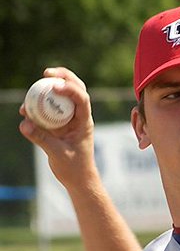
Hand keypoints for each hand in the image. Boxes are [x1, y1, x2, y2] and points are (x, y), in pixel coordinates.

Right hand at [17, 67, 100, 188]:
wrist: (77, 178)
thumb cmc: (74, 167)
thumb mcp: (58, 153)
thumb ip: (41, 138)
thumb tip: (24, 124)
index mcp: (85, 122)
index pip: (82, 99)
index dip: (70, 88)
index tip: (55, 85)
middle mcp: (77, 117)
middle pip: (75, 90)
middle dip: (62, 77)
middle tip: (46, 72)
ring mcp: (67, 120)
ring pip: (60, 98)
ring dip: (47, 90)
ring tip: (32, 89)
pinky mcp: (57, 125)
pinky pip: (46, 111)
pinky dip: (36, 107)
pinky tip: (25, 110)